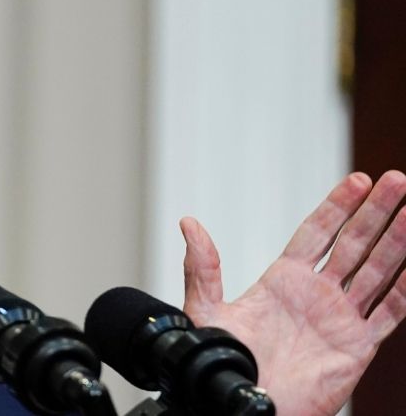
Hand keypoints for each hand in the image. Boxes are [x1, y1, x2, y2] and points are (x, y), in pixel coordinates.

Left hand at [180, 170, 405, 415]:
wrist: (245, 404)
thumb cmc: (225, 363)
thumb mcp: (207, 310)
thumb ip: (202, 267)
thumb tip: (189, 224)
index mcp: (284, 281)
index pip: (317, 233)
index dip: (338, 206)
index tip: (357, 180)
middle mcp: (316, 295)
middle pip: (354, 243)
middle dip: (376, 212)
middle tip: (396, 181)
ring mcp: (340, 318)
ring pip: (378, 271)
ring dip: (398, 241)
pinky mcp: (357, 346)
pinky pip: (390, 312)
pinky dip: (405, 288)